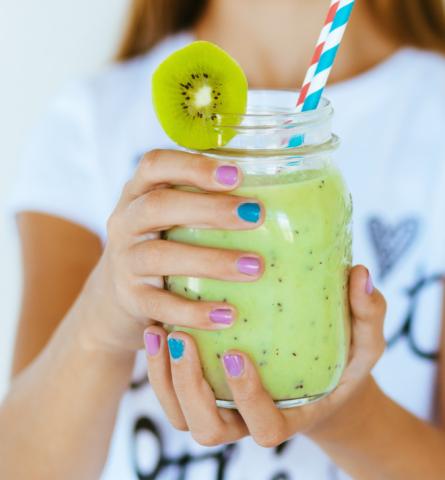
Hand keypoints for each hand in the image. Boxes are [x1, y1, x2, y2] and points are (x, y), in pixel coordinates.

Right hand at [86, 149, 265, 352]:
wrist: (118, 301)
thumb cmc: (168, 245)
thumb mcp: (179, 217)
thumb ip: (214, 202)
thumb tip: (291, 197)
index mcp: (142, 191)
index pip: (157, 164)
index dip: (194, 166)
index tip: (237, 174)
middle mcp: (127, 221)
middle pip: (159, 206)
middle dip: (210, 209)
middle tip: (256, 216)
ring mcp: (124, 261)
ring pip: (159, 256)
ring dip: (211, 261)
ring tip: (255, 267)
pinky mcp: (130, 300)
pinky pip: (159, 305)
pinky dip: (194, 311)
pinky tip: (228, 315)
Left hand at [141, 266, 386, 446]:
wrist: (321, 382)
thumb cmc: (345, 361)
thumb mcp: (367, 342)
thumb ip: (369, 314)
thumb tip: (361, 274)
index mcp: (291, 418)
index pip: (265, 428)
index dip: (248, 400)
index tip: (236, 356)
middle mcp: (250, 423)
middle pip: (208, 430)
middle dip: (189, 389)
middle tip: (183, 340)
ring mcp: (223, 413)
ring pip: (182, 417)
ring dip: (164, 380)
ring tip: (159, 332)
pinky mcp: (204, 396)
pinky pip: (171, 396)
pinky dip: (156, 368)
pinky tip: (154, 326)